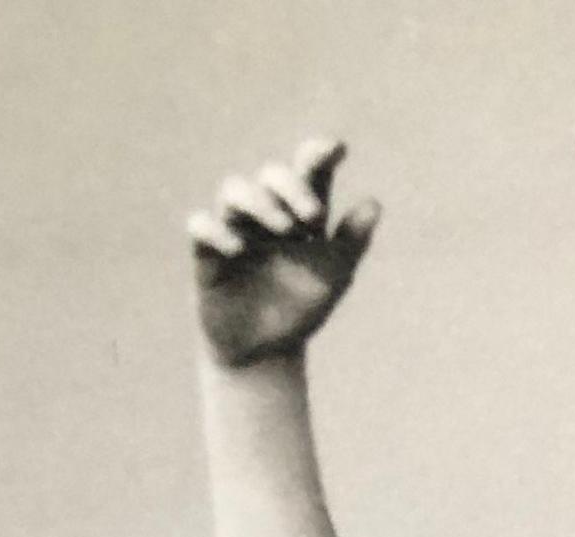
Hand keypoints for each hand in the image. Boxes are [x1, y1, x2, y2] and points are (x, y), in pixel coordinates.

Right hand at [189, 137, 381, 367]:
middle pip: (271, 174)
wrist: (267, 350)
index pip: (308, 171)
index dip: (318, 153)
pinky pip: (201, 225)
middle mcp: (267, 214)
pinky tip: (239, 249)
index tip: (337, 149)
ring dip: (261, 202)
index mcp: (301, 214)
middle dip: (292, 186)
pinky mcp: (208, 254)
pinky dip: (217, 230)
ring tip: (285, 229)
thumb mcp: (334, 275)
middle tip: (314, 216)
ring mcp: (235, 229)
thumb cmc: (301, 306)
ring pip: (234, 190)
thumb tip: (374, 204)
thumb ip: (352, 241)